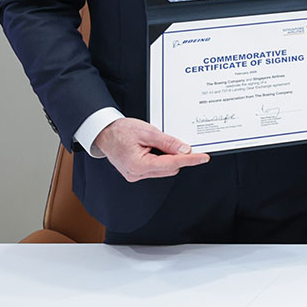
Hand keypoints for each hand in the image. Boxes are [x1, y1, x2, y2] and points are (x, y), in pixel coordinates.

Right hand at [92, 117, 207, 182]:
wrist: (103, 132)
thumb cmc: (120, 130)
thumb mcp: (147, 131)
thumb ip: (167, 142)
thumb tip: (184, 150)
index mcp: (138, 165)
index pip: (172, 164)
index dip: (190, 160)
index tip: (203, 158)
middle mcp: (136, 174)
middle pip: (169, 168)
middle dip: (177, 157)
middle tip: (178, 142)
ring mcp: (135, 175)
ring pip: (164, 169)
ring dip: (168, 158)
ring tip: (156, 143)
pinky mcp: (136, 173)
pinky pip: (156, 168)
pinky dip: (160, 159)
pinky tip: (154, 148)